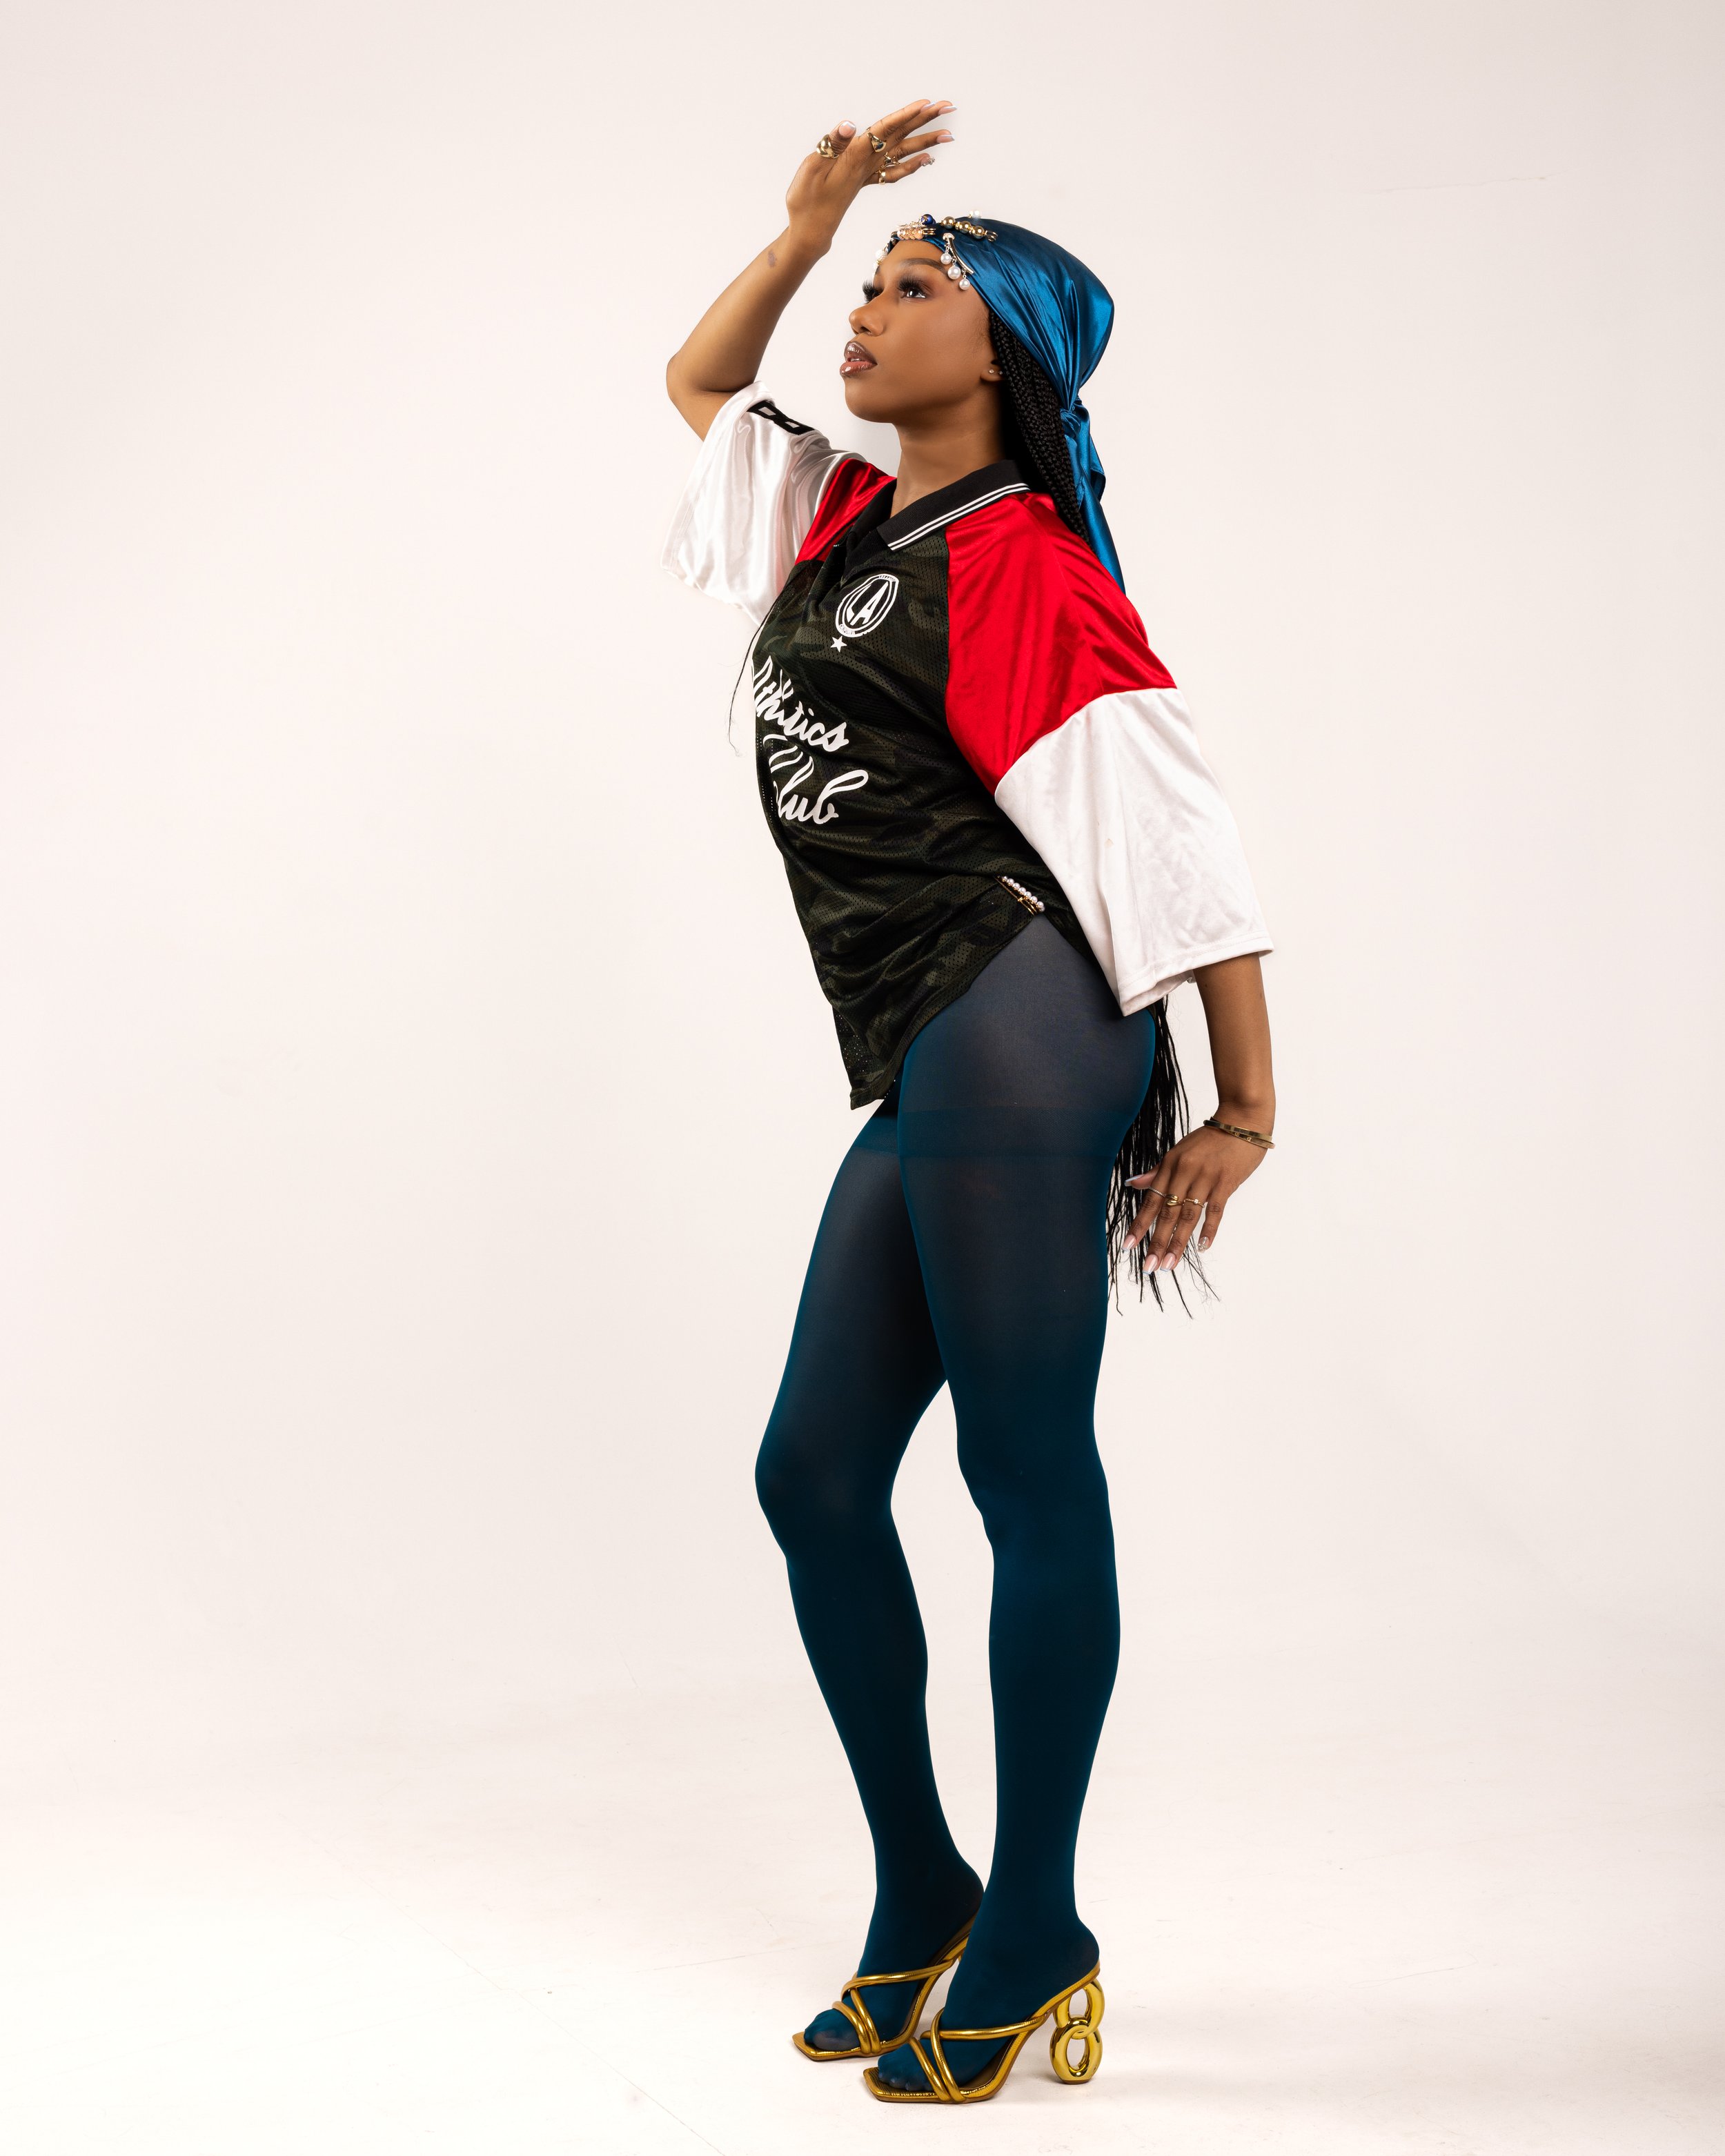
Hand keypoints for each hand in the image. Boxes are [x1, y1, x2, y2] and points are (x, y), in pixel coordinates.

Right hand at [785, 98, 954, 251]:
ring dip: (925, 141)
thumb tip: (849, 125)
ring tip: (948, 133)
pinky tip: (927, 160)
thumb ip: (831, 145)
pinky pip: (894, 171)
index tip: (926, 104)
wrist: (809, 233)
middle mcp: (867, 165)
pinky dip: (912, 164)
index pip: (883, 130)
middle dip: (925, 121)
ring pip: (902, 153)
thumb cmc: (805, 202)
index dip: (904, 116)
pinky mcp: (865, 181)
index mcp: (854, 157)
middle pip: (901, 138)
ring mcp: (868, 174)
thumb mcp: (811, 169)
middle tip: (949, 107)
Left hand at [1122, 1120, 1270, 1270]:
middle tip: (1149, 1266)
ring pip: (1189, 1215)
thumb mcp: (1178, 1150)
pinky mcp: (1226, 1182)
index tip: (1128, 1246)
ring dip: (1178, 1241)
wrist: (1242, 1120)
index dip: (1139, 1224)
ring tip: (1169, 1263)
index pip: (1151, 1200)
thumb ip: (1157, 1171)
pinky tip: (1202, 1247)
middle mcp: (1185, 1173)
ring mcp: (1206, 1178)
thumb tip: (1133, 1184)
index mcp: (1171, 1165)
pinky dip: (1209, 1229)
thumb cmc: (1210, 1138)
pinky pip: (1216, 1209)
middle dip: (1156, 1241)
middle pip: (1168, 1212)